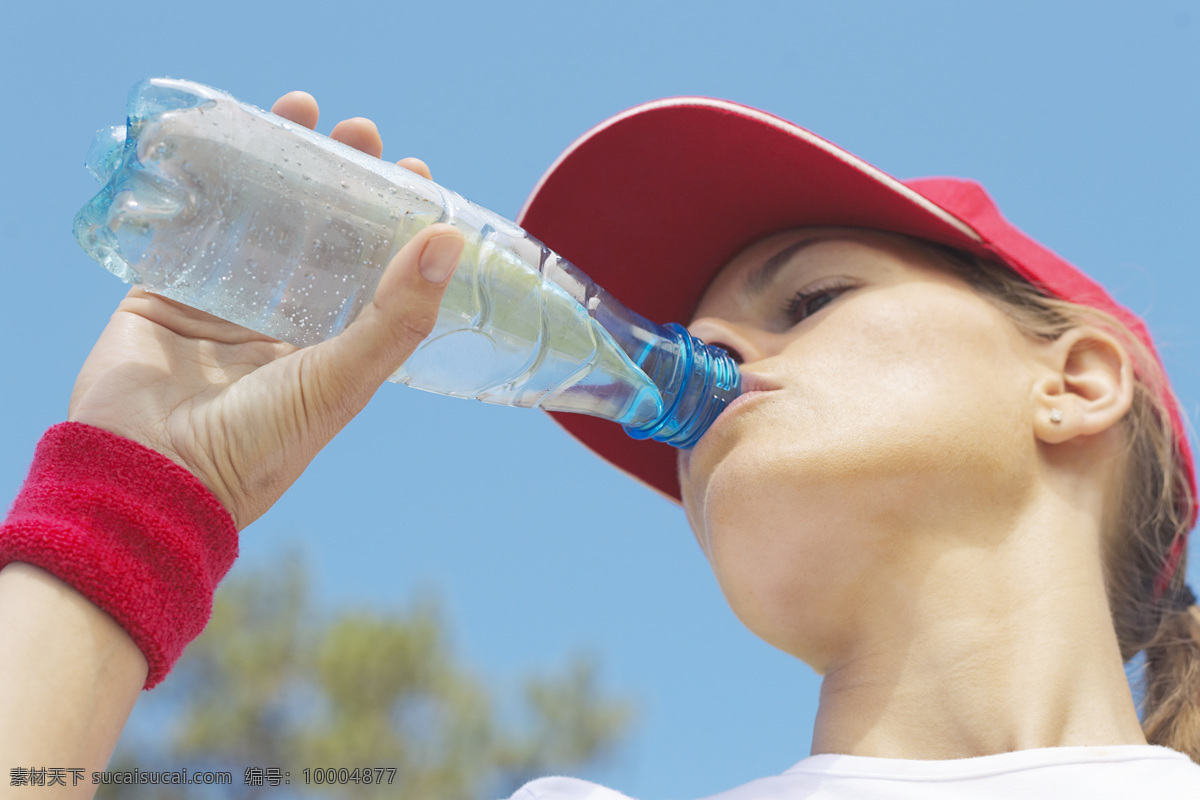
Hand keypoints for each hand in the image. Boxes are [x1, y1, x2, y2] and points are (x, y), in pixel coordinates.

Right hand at [67, 93, 463, 528]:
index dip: (395, 225)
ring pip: (257, 221)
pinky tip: (228, 140)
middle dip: (340, 181)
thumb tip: (450, 240)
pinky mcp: (165, 294)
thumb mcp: (341, 379)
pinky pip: (188, 227)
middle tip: (361, 133)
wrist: (151, 480)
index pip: (374, 272)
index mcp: (334, 350)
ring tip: (302, 113)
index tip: (415, 173)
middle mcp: (284, 325)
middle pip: (318, 236)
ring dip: (278, 169)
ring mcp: (224, 306)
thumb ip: (396, 314)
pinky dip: (204, 184)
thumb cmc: (260, 444)